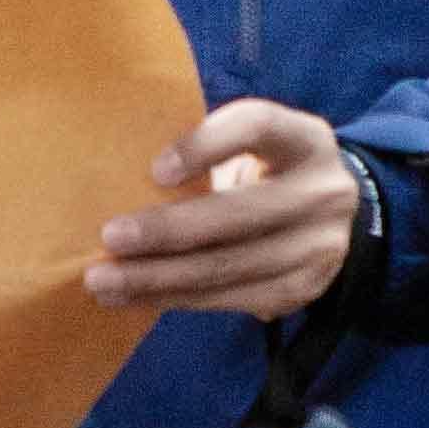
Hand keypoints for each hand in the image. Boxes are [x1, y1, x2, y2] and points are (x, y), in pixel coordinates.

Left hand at [91, 97, 361, 319]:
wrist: (324, 217)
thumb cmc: (261, 170)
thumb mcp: (248, 147)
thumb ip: (204, 152)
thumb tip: (116, 176)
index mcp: (303, 139)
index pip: (257, 127)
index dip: (207, 145)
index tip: (156, 170)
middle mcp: (322, 191)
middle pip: (239, 214)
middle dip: (167, 230)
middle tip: (110, 239)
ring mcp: (320, 245)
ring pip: (230, 267)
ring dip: (159, 278)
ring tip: (104, 282)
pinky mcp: (305, 288)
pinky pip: (232, 299)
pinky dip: (177, 300)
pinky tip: (135, 298)